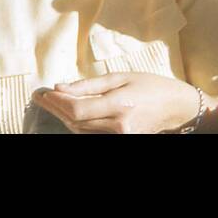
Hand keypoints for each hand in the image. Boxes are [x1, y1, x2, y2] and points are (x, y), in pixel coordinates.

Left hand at [36, 72, 217, 133]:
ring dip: (63, 117)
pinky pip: (90, 134)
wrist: (175, 106)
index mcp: (120, 104)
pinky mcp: (120, 140)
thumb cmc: (151, 86)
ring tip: (51, 103)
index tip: (42, 93)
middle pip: (75, 122)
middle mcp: (118, 125)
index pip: (77, 109)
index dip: (56, 103)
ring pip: (80, 131)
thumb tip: (60, 87)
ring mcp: (120, 137)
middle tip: (41, 97)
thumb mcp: (122, 77)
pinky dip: (77, 124)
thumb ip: (90, 84)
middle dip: (55, 109)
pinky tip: (69, 114)